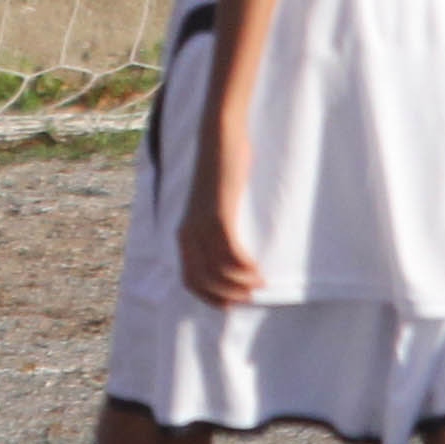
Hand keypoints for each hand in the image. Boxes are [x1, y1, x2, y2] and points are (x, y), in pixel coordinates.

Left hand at [175, 143, 260, 308]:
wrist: (220, 139)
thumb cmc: (222, 170)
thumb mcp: (213, 204)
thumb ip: (216, 225)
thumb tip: (230, 249)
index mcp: (184, 232)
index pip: (189, 278)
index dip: (209, 297)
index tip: (230, 304)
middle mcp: (188, 231)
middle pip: (202, 279)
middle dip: (227, 295)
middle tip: (250, 297)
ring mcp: (201, 222)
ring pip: (218, 269)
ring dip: (241, 283)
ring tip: (259, 283)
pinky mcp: (217, 213)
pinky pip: (229, 252)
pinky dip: (244, 267)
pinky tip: (257, 269)